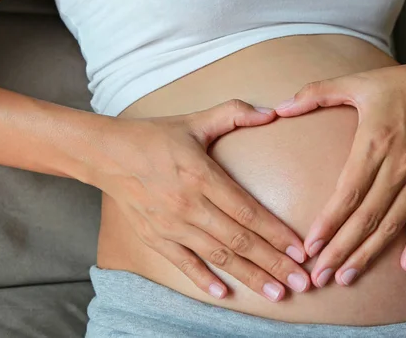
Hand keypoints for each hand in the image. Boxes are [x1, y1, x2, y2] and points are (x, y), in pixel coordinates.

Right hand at [89, 100, 309, 300]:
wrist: (105, 154)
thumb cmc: (152, 136)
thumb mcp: (194, 121)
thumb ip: (234, 114)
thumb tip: (272, 112)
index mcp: (202, 175)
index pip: (247, 210)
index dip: (276, 233)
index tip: (300, 250)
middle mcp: (189, 204)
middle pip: (239, 239)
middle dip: (274, 263)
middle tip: (301, 283)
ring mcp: (171, 224)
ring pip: (218, 255)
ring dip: (249, 276)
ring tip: (276, 294)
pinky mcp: (154, 237)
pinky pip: (182, 262)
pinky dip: (202, 278)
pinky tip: (223, 293)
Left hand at [275, 59, 405, 286]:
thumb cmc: (401, 84)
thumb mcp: (356, 82)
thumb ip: (316, 93)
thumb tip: (279, 107)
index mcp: (375, 144)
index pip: (348, 194)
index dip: (329, 223)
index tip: (310, 247)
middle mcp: (398, 167)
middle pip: (367, 218)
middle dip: (341, 251)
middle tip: (319, 277)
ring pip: (393, 224)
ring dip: (369, 254)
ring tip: (347, 278)